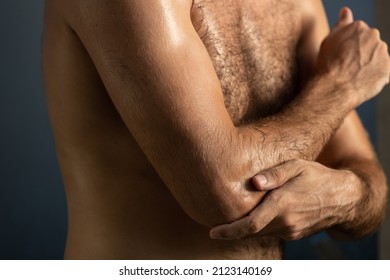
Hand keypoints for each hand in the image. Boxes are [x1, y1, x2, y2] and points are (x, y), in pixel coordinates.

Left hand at [209, 159, 360, 239]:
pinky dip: (257, 230)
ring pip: (260, 235)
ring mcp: (291, 231)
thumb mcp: (297, 167)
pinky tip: (250, 221)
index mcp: (283, 204)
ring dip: (243, 232)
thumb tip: (254, 182)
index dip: (230, 230)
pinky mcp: (294, 234)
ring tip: (228, 223)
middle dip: (231, 232)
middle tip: (214, 228)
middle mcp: (286, 222)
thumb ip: (275, 175)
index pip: (251, 224)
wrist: (344, 198)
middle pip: (251, 233)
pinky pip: (270, 233)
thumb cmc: (317, 177)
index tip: (213, 232)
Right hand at [317, 7, 389, 105]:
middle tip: (347, 65)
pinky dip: (373, 77)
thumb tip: (346, 11)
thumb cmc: (328, 63)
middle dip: (361, 53)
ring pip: (377, 58)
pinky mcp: (387, 70)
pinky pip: (382, 73)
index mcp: (359, 27)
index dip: (348, 46)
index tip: (340, 55)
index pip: (357, 34)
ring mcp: (383, 53)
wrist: (335, 87)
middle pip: (369, 44)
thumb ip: (341, 24)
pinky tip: (360, 82)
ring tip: (353, 75)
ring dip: (368, 64)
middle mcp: (374, 36)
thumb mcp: (329, 40)